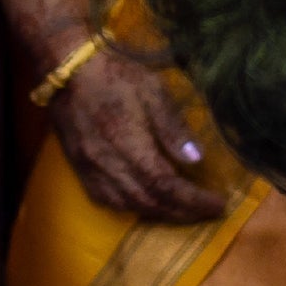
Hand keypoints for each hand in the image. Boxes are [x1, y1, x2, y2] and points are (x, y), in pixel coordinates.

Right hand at [49, 41, 226, 222]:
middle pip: (148, 201)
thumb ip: (173, 127)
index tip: (219, 204)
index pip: (165, 184)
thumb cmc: (115, 76)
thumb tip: (197, 159)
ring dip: (158, 213)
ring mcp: (90, 169)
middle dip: (181, 211)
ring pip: (128, 205)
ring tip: (182, 211)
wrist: (67, 72)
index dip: (193, 199)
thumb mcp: (152, 91)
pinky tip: (146, 204)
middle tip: (207, 212)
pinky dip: (132, 208)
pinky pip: (107, 200)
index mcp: (128, 143)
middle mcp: (107, 163)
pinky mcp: (80, 169)